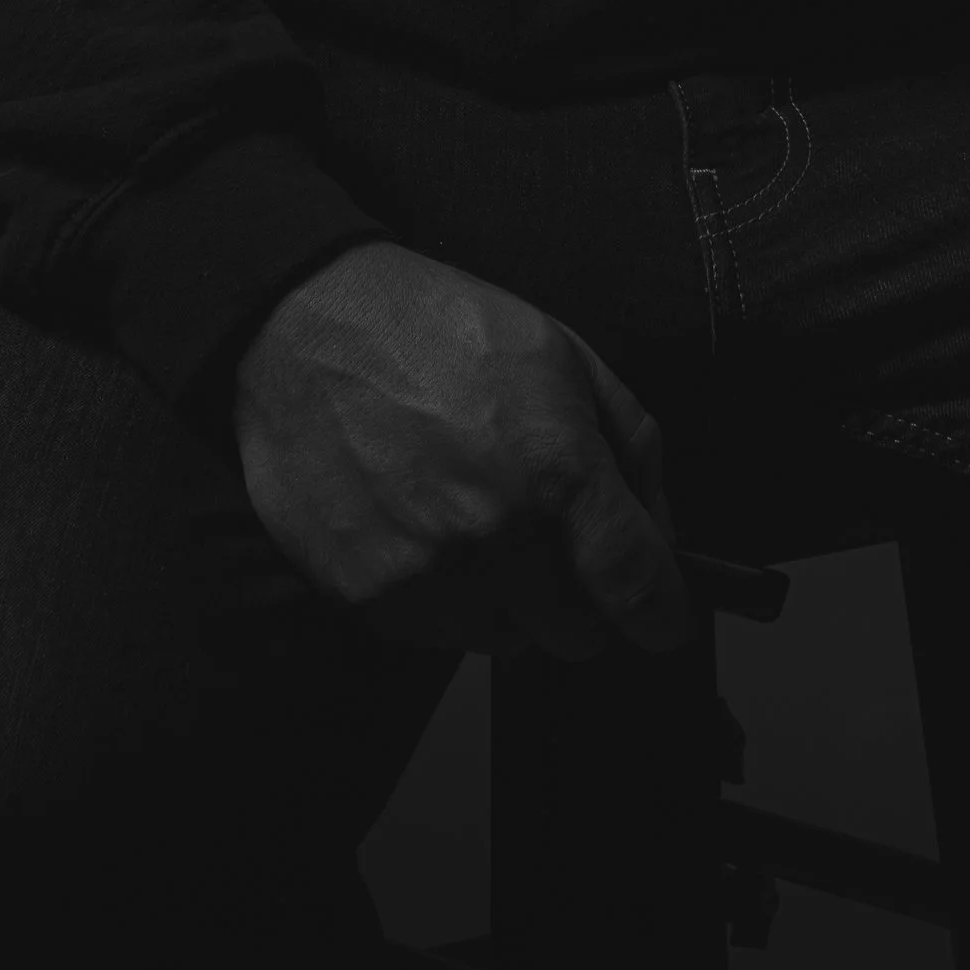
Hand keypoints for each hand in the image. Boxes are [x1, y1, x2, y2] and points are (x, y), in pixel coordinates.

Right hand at [232, 236, 690, 664]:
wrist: (305, 331)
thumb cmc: (434, 329)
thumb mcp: (563, 353)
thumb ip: (631, 447)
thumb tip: (662, 533)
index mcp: (556, 470)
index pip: (636, 586)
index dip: (663, 612)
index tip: (663, 618)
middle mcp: (496, 535)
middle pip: (576, 636)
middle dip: (580, 598)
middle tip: (551, 539)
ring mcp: (428, 575)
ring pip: (506, 640)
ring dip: (509, 600)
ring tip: (474, 518)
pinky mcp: (368, 597)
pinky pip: (437, 634)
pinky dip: (446, 598)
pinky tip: (425, 527)